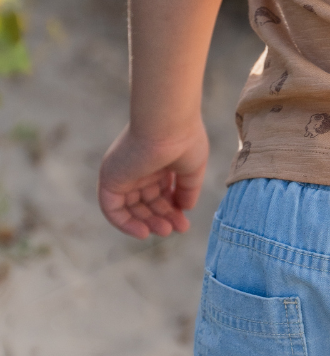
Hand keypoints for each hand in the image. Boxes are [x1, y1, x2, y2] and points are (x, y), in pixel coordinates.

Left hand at [98, 122, 208, 238]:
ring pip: (131, 207)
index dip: (172, 209)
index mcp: (158, 161)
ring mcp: (124, 173)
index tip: (184, 222)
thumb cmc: (185, 139)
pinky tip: (143, 232)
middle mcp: (139, 167)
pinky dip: (125, 223)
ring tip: (166, 231)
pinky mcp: (110, 178)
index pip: (161, 192)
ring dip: (147, 222)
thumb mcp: (192, 168)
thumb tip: (184, 209)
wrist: (168, 123)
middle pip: (147, 202)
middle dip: (162, 217)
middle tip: (177, 229)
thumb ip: (187, 190)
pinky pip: (112, 208)